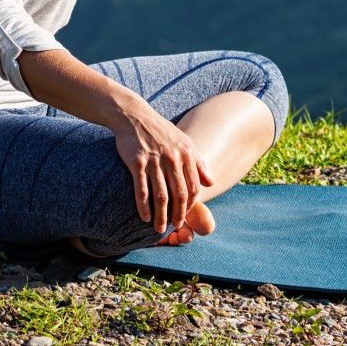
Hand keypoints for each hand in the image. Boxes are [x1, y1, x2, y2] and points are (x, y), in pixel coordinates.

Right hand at [111, 99, 213, 236]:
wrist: (135, 117)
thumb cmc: (161, 132)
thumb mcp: (185, 143)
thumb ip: (199, 163)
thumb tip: (211, 182)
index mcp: (187, 154)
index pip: (194, 187)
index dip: (190, 204)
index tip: (185, 215)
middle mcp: (173, 158)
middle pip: (179, 194)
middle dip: (178, 214)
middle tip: (175, 227)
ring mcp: (154, 161)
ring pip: (161, 196)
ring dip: (161, 215)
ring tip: (159, 229)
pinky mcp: (137, 163)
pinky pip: (142, 190)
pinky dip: (144, 206)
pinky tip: (144, 217)